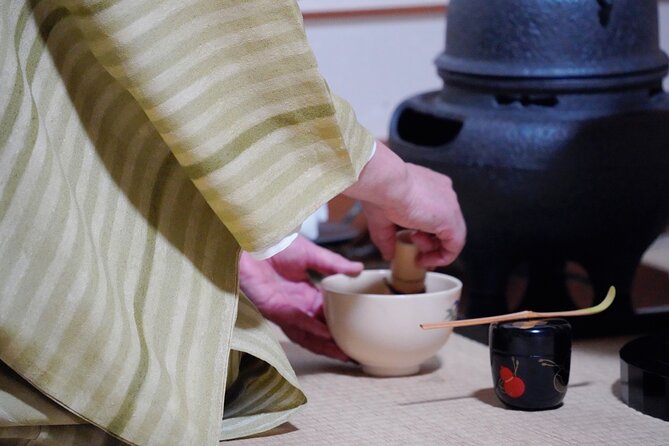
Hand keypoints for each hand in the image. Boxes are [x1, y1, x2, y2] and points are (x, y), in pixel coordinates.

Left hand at [239, 236, 362, 360]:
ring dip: (323, 344)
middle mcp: (296, 305)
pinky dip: (310, 327)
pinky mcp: (272, 307)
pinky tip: (325, 332)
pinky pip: (294, 320)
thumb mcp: (312, 254)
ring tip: (341, 353)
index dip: (340, 325)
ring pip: (305, 333)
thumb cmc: (276, 244)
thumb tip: (359, 268)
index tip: (357, 334)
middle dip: (333, 344)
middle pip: (316, 332)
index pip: (326, 315)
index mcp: (305, 294)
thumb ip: (334, 264)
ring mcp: (284, 309)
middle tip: (352, 353)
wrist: (254, 238)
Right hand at [344, 141, 465, 267]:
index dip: (427, 233)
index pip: (436, 213)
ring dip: (431, 249)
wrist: (386, 183)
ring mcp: (450, 205)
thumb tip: (388, 254)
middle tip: (415, 251)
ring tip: (413, 246)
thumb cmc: (381, 191)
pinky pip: (455, 246)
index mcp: (430, 187)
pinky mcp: (450, 220)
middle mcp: (444, 193)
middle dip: (429, 243)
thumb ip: (388, 238)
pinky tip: (424, 259)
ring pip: (451, 235)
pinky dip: (442, 257)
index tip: (414, 243)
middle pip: (445, 225)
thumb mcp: (382, 219)